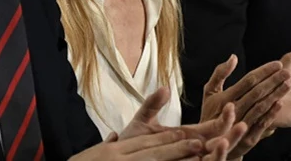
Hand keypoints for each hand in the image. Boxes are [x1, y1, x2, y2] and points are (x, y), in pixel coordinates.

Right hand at [67, 129, 211, 160]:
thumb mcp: (92, 153)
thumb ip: (107, 144)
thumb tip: (114, 136)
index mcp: (112, 150)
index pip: (142, 142)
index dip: (164, 138)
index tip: (183, 133)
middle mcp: (118, 159)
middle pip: (151, 152)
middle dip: (176, 148)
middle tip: (198, 143)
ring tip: (196, 157)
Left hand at [119, 87, 247, 154]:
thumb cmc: (133, 147)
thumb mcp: (142, 122)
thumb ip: (153, 105)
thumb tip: (164, 87)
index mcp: (190, 137)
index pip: (214, 127)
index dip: (225, 118)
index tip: (231, 105)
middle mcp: (195, 151)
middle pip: (222, 141)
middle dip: (233, 131)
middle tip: (239, 118)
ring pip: (218, 157)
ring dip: (227, 146)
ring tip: (233, 132)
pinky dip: (216, 158)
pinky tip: (218, 146)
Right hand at [201, 56, 289, 156]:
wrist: (210, 143)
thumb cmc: (210, 114)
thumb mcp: (209, 92)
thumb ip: (220, 73)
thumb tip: (233, 57)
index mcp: (225, 98)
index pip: (249, 80)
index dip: (264, 71)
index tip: (277, 64)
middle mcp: (233, 110)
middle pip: (257, 92)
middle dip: (273, 80)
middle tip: (286, 71)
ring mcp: (240, 124)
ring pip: (261, 106)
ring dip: (276, 94)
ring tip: (287, 84)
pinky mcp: (247, 138)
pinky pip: (261, 124)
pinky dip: (272, 113)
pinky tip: (281, 103)